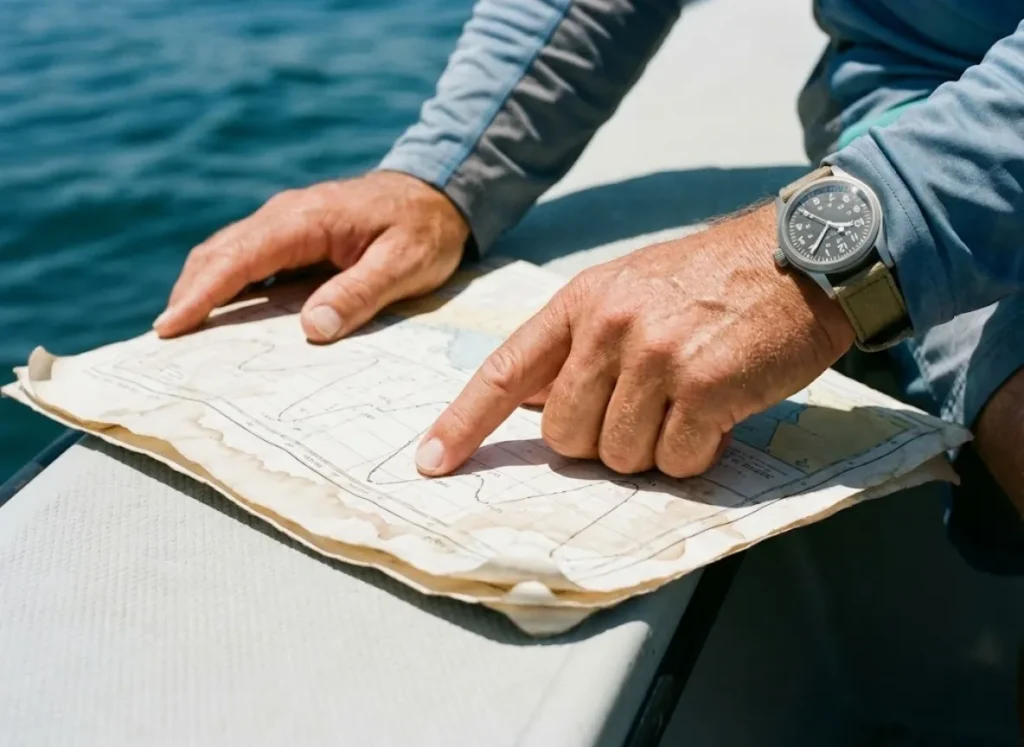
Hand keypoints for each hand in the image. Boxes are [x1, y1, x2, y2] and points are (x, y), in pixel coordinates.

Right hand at [154, 171, 469, 340]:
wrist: (439, 195)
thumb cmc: (425, 231)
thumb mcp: (404, 264)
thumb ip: (360, 292)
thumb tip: (312, 329)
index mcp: (306, 220)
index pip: (239, 257)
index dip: (202, 292)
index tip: (170, 326)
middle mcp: (285, 217)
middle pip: (219, 254)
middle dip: (189, 295)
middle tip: (166, 344)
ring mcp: (286, 225)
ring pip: (228, 256)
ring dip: (202, 291)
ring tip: (182, 337)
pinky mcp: (294, 239)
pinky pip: (249, 262)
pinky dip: (227, 288)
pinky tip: (225, 321)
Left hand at [415, 204, 855, 477]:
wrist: (801, 258)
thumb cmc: (710, 283)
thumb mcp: (629, 290)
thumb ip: (578, 345)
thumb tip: (531, 401)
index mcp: (582, 302)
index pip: (506, 371)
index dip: (465, 422)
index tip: (433, 462)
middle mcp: (610, 326)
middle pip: (565, 435)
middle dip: (601, 442)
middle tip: (646, 412)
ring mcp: (657, 356)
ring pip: (619, 456)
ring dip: (653, 449)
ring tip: (687, 407)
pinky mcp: (705, 386)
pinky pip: (676, 460)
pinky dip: (696, 454)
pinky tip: (718, 416)